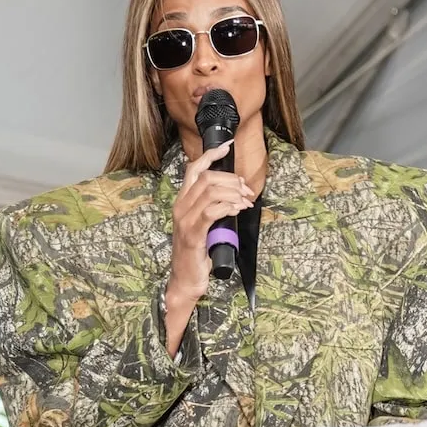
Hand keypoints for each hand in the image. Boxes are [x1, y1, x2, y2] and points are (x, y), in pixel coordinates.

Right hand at [166, 140, 255, 299]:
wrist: (185, 280)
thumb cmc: (196, 254)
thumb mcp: (203, 225)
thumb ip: (211, 208)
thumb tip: (232, 193)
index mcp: (182, 202)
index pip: (193, 169)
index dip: (211, 155)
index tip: (227, 147)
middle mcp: (180, 207)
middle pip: (206, 177)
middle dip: (231, 179)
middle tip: (246, 190)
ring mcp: (185, 221)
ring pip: (210, 191)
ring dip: (233, 193)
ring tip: (245, 202)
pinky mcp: (193, 234)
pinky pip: (211, 211)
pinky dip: (228, 206)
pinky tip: (237, 210)